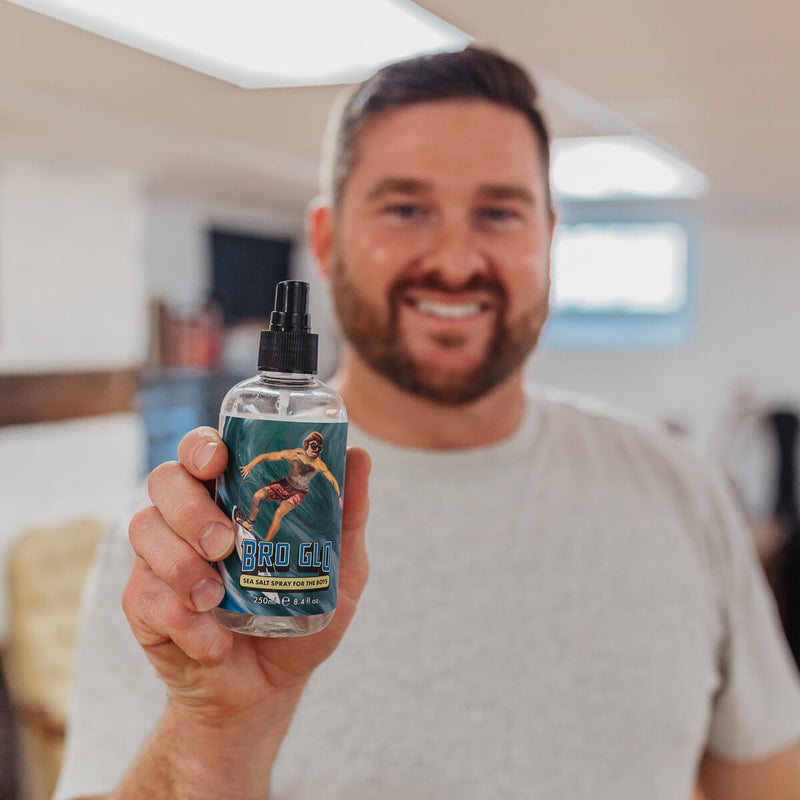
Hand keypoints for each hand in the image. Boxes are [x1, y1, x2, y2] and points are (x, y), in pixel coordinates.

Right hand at [123, 426, 370, 724]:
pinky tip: (214, 643)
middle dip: (191, 508)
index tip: (218, 461)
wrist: (268, 690)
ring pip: (145, 528)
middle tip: (224, 543)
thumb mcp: (339, 569)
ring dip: (181, 563)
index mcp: (230, 497)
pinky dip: (182, 619)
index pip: (202, 451)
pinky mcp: (143, 603)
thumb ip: (347, 516)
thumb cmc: (301, 614)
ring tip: (215, 597)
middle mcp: (188, 518)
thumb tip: (359, 456)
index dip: (202, 446)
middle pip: (165, 480)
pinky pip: (144, 594)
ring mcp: (161, 558)